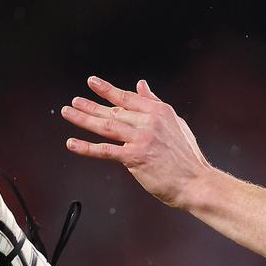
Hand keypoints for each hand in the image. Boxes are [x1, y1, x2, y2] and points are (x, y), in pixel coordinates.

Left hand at [62, 76, 216, 207]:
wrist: (196, 182)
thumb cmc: (187, 158)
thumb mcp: (175, 123)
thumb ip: (155, 103)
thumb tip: (142, 86)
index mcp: (158, 112)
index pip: (127, 98)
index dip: (108, 90)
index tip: (92, 82)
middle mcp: (148, 122)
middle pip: (113, 111)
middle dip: (90, 106)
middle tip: (74, 102)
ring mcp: (141, 139)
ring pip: (106, 126)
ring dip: (83, 119)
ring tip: (68, 113)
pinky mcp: (134, 157)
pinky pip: (105, 150)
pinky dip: (87, 147)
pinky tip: (72, 143)